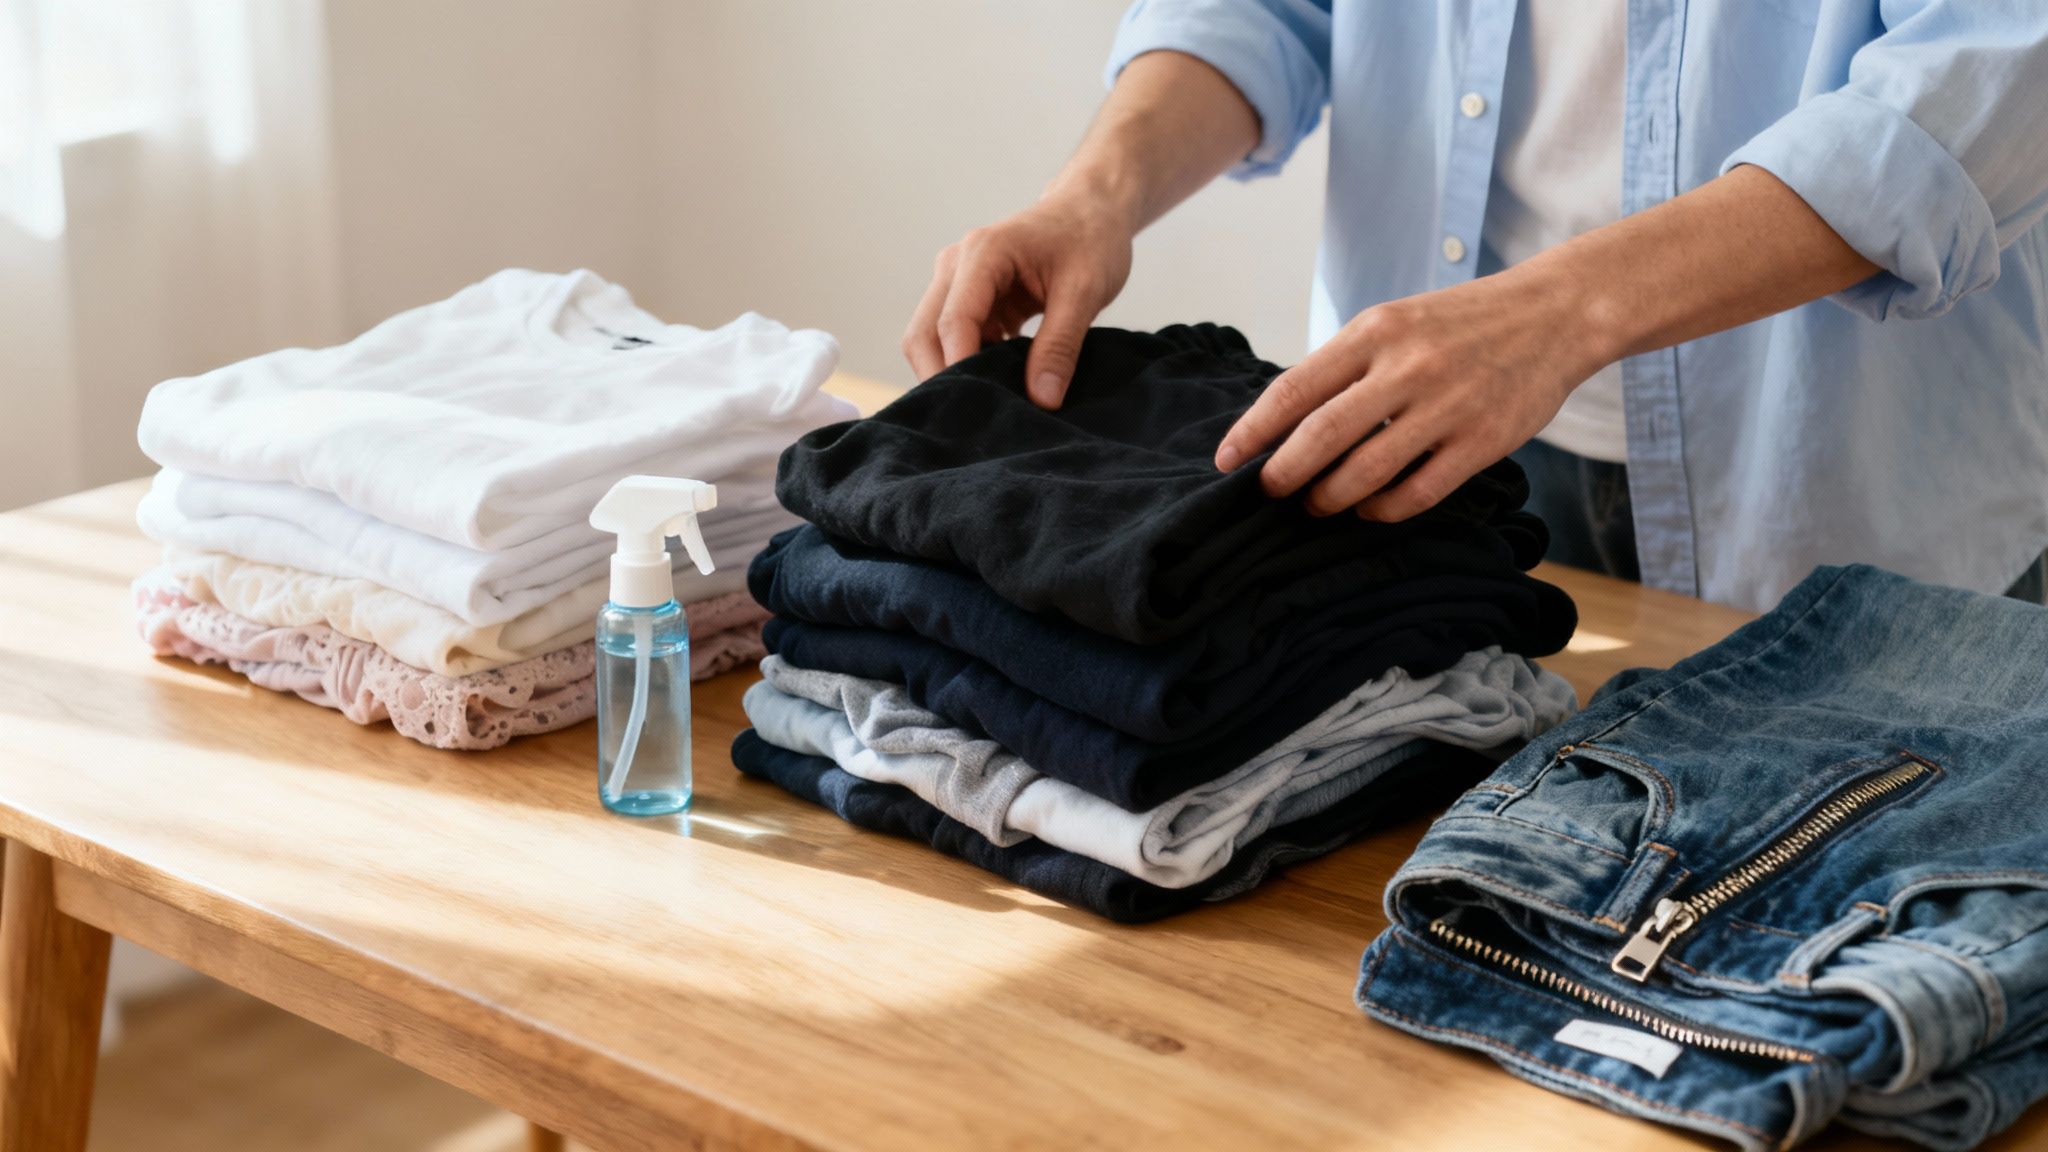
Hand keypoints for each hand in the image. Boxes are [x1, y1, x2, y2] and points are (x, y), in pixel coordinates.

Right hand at [903, 195, 1133, 407]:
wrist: (1092, 211)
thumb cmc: (1091, 240)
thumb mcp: (1085, 292)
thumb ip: (1061, 345)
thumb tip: (1041, 399)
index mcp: (982, 253)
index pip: (953, 322)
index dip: (961, 369)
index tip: (982, 409)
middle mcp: (956, 265)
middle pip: (923, 334)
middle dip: (942, 378)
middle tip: (977, 420)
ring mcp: (957, 281)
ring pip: (930, 339)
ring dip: (953, 373)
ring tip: (990, 406)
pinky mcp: (968, 299)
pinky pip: (953, 340)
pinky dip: (968, 365)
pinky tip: (999, 386)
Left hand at [1213, 267, 1613, 520]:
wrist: (1554, 314)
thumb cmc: (1460, 323)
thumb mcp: (1395, 322)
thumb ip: (1345, 365)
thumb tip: (1285, 422)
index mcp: (1374, 332)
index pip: (1292, 390)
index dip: (1252, 433)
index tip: (1225, 461)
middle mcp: (1406, 367)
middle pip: (1320, 438)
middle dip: (1282, 475)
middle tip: (1268, 493)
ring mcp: (1447, 406)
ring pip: (1365, 472)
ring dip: (1329, 498)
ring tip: (1316, 505)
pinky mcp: (1483, 441)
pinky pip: (1418, 492)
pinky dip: (1383, 509)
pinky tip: (1369, 510)